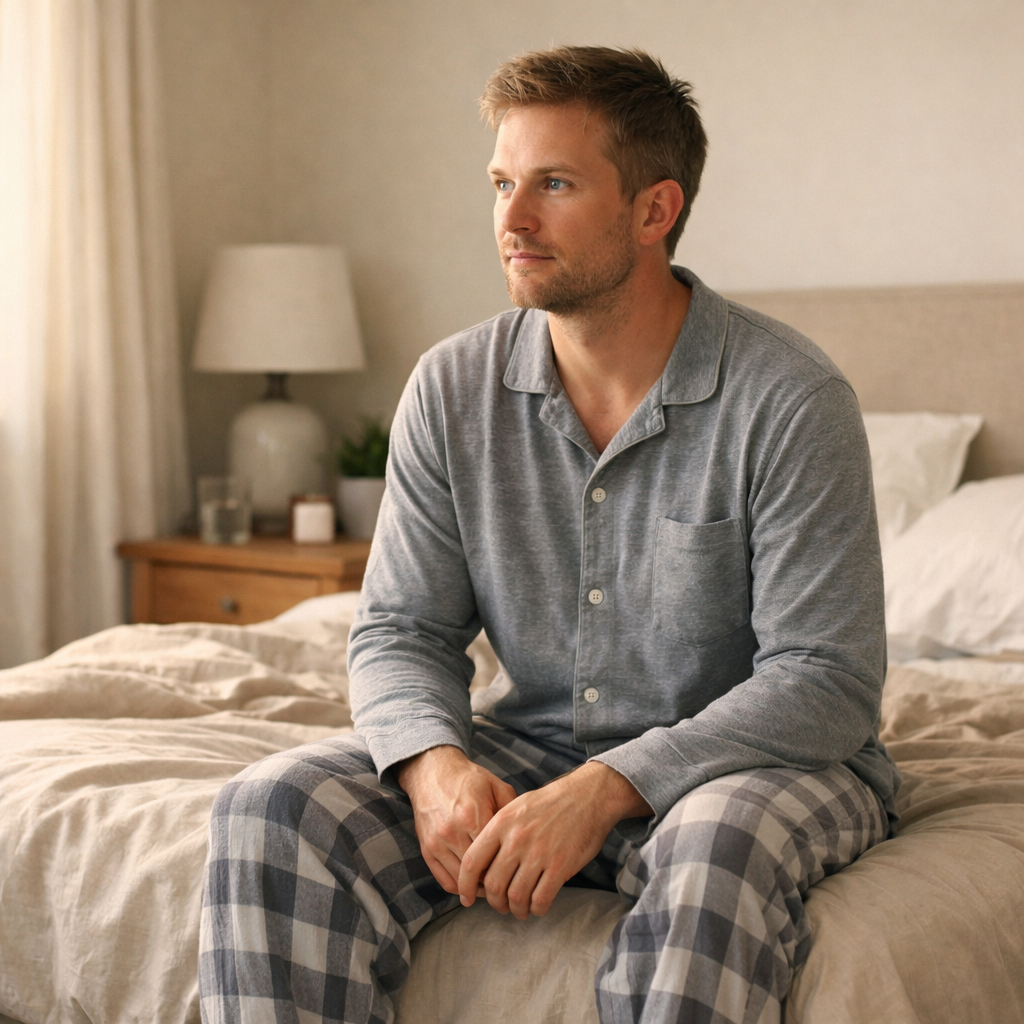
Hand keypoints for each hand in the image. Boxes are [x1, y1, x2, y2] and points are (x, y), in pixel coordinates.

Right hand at [397, 745, 516, 893]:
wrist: (432, 772)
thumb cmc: (468, 780)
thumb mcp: (496, 787)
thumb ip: (512, 811)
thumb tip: (526, 837)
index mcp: (472, 816)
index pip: (494, 856)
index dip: (508, 868)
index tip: (518, 872)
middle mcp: (452, 832)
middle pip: (478, 872)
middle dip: (494, 881)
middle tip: (508, 884)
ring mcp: (437, 843)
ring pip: (461, 881)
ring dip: (478, 888)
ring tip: (493, 887)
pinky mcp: (426, 849)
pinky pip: (444, 880)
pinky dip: (460, 887)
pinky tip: (473, 884)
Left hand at [457, 761, 651, 919]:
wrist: (587, 796)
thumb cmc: (550, 803)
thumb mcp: (516, 806)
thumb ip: (497, 832)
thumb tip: (481, 863)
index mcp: (501, 823)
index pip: (472, 862)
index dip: (466, 885)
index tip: (467, 897)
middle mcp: (516, 839)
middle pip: (493, 885)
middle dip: (495, 902)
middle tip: (501, 905)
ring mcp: (538, 854)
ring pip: (516, 896)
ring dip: (516, 909)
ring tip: (520, 908)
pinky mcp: (559, 866)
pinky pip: (541, 899)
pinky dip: (537, 909)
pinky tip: (538, 905)